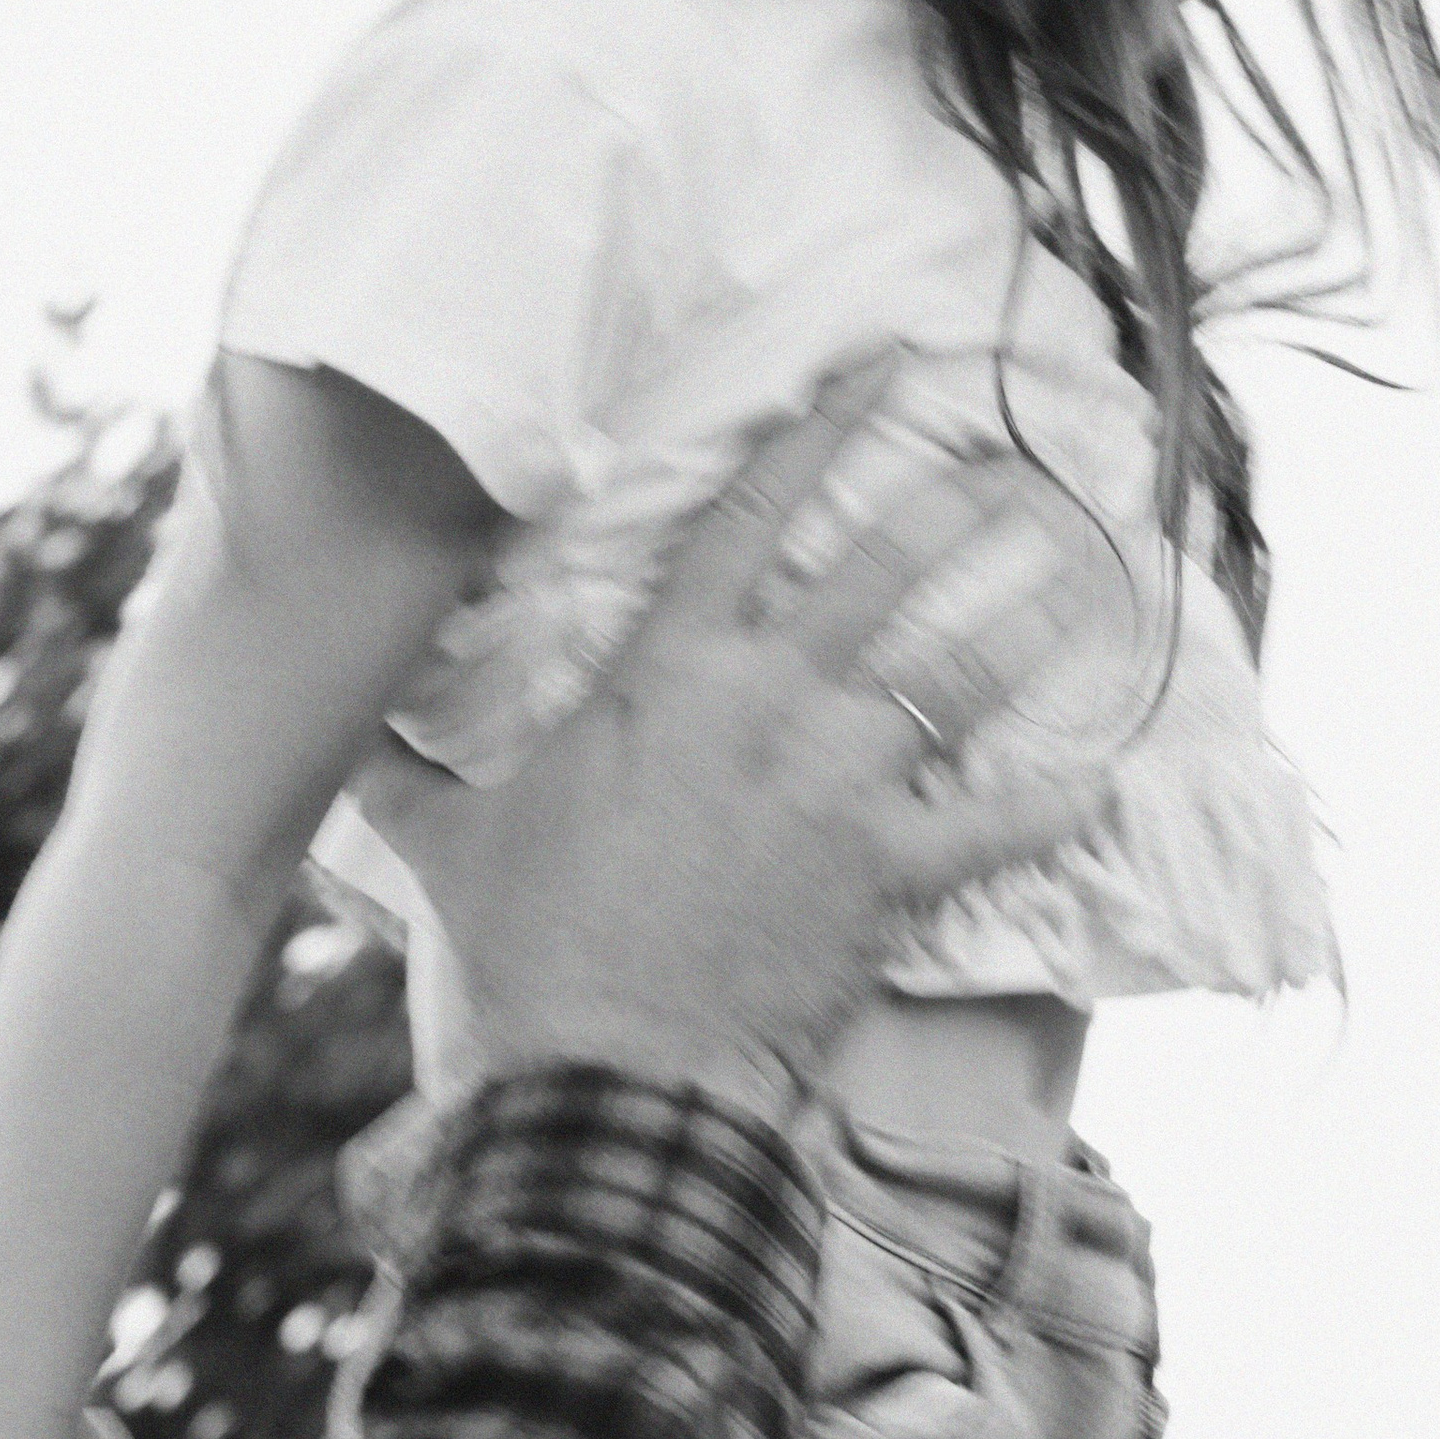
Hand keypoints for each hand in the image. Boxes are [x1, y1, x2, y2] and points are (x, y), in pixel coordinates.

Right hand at [367, 360, 1107, 1123]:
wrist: (604, 1069)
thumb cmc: (526, 950)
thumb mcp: (448, 842)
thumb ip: (402, 775)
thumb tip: (332, 744)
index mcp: (665, 670)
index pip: (753, 512)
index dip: (826, 427)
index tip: (886, 369)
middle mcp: (765, 701)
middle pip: (882, 568)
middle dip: (959, 505)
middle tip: (1019, 465)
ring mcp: (837, 784)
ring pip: (956, 673)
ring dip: (1026, 620)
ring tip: (1081, 575)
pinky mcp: (889, 873)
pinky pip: (999, 825)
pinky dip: (1058, 804)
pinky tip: (1107, 778)